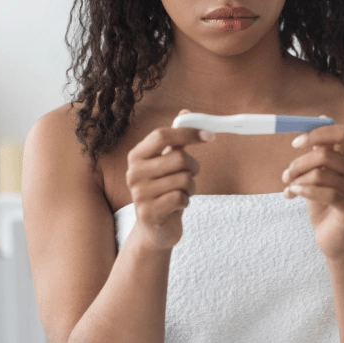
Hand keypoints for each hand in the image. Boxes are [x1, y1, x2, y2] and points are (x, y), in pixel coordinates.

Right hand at [126, 109, 213, 249]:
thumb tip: (186, 114)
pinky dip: (186, 201)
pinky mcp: (148, 213)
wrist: (154, 229)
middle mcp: (133, 173)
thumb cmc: (163, 190)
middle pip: (178, 158)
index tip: (210, 136)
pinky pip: (181, 198)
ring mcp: (139, 194)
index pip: (161, 135)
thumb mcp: (166, 163)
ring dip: (190, 187)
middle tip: (189, 175)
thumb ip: (175, 140)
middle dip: (193, 167)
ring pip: (184, 179)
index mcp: (136, 156)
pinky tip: (177, 206)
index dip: (187, 133)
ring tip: (181, 193)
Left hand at [281, 120, 343, 259]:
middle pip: (326, 154)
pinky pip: (326, 193)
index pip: (342, 132)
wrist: (333, 238)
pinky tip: (292, 195)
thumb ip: (321, 149)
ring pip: (321, 174)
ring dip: (297, 180)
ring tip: (289, 187)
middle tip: (286, 174)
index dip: (317, 133)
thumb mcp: (319, 172)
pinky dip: (304, 191)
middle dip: (299, 163)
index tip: (295, 143)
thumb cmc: (324, 202)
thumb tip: (321, 117)